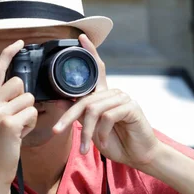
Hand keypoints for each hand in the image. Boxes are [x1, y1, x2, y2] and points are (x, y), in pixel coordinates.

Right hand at [0, 40, 37, 183]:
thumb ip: (3, 103)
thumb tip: (22, 89)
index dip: (8, 54)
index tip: (19, 42)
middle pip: (19, 83)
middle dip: (25, 99)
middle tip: (17, 118)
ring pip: (28, 99)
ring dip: (29, 115)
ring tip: (17, 130)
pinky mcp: (9, 124)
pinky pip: (32, 113)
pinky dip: (30, 125)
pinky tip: (19, 136)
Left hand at [53, 34, 159, 168]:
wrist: (137, 155)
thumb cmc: (115, 141)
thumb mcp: (92, 128)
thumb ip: (80, 114)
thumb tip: (60, 101)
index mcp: (104, 95)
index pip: (98, 70)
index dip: (90, 53)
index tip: (81, 38)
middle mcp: (114, 93)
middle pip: (85, 100)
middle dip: (68, 118)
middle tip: (56, 131)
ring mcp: (123, 99)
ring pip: (93, 110)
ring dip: (86, 132)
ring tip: (85, 146)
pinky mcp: (131, 108)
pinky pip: (107, 117)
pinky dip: (101, 133)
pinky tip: (103, 142)